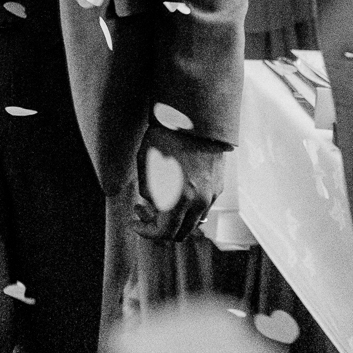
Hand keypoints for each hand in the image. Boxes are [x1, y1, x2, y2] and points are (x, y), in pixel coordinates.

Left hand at [134, 122, 228, 241]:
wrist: (194, 119)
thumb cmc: (165, 138)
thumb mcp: (146, 165)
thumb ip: (148, 192)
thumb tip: (152, 205)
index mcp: (178, 198)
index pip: (163, 232)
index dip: (146, 232)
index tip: (135, 223)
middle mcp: (198, 202)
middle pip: (180, 233)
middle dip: (158, 227)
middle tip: (142, 210)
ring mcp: (211, 196)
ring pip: (193, 222)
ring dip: (174, 218)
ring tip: (158, 200)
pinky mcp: (218, 188)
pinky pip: (202, 208)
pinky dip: (187, 208)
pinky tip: (175, 192)